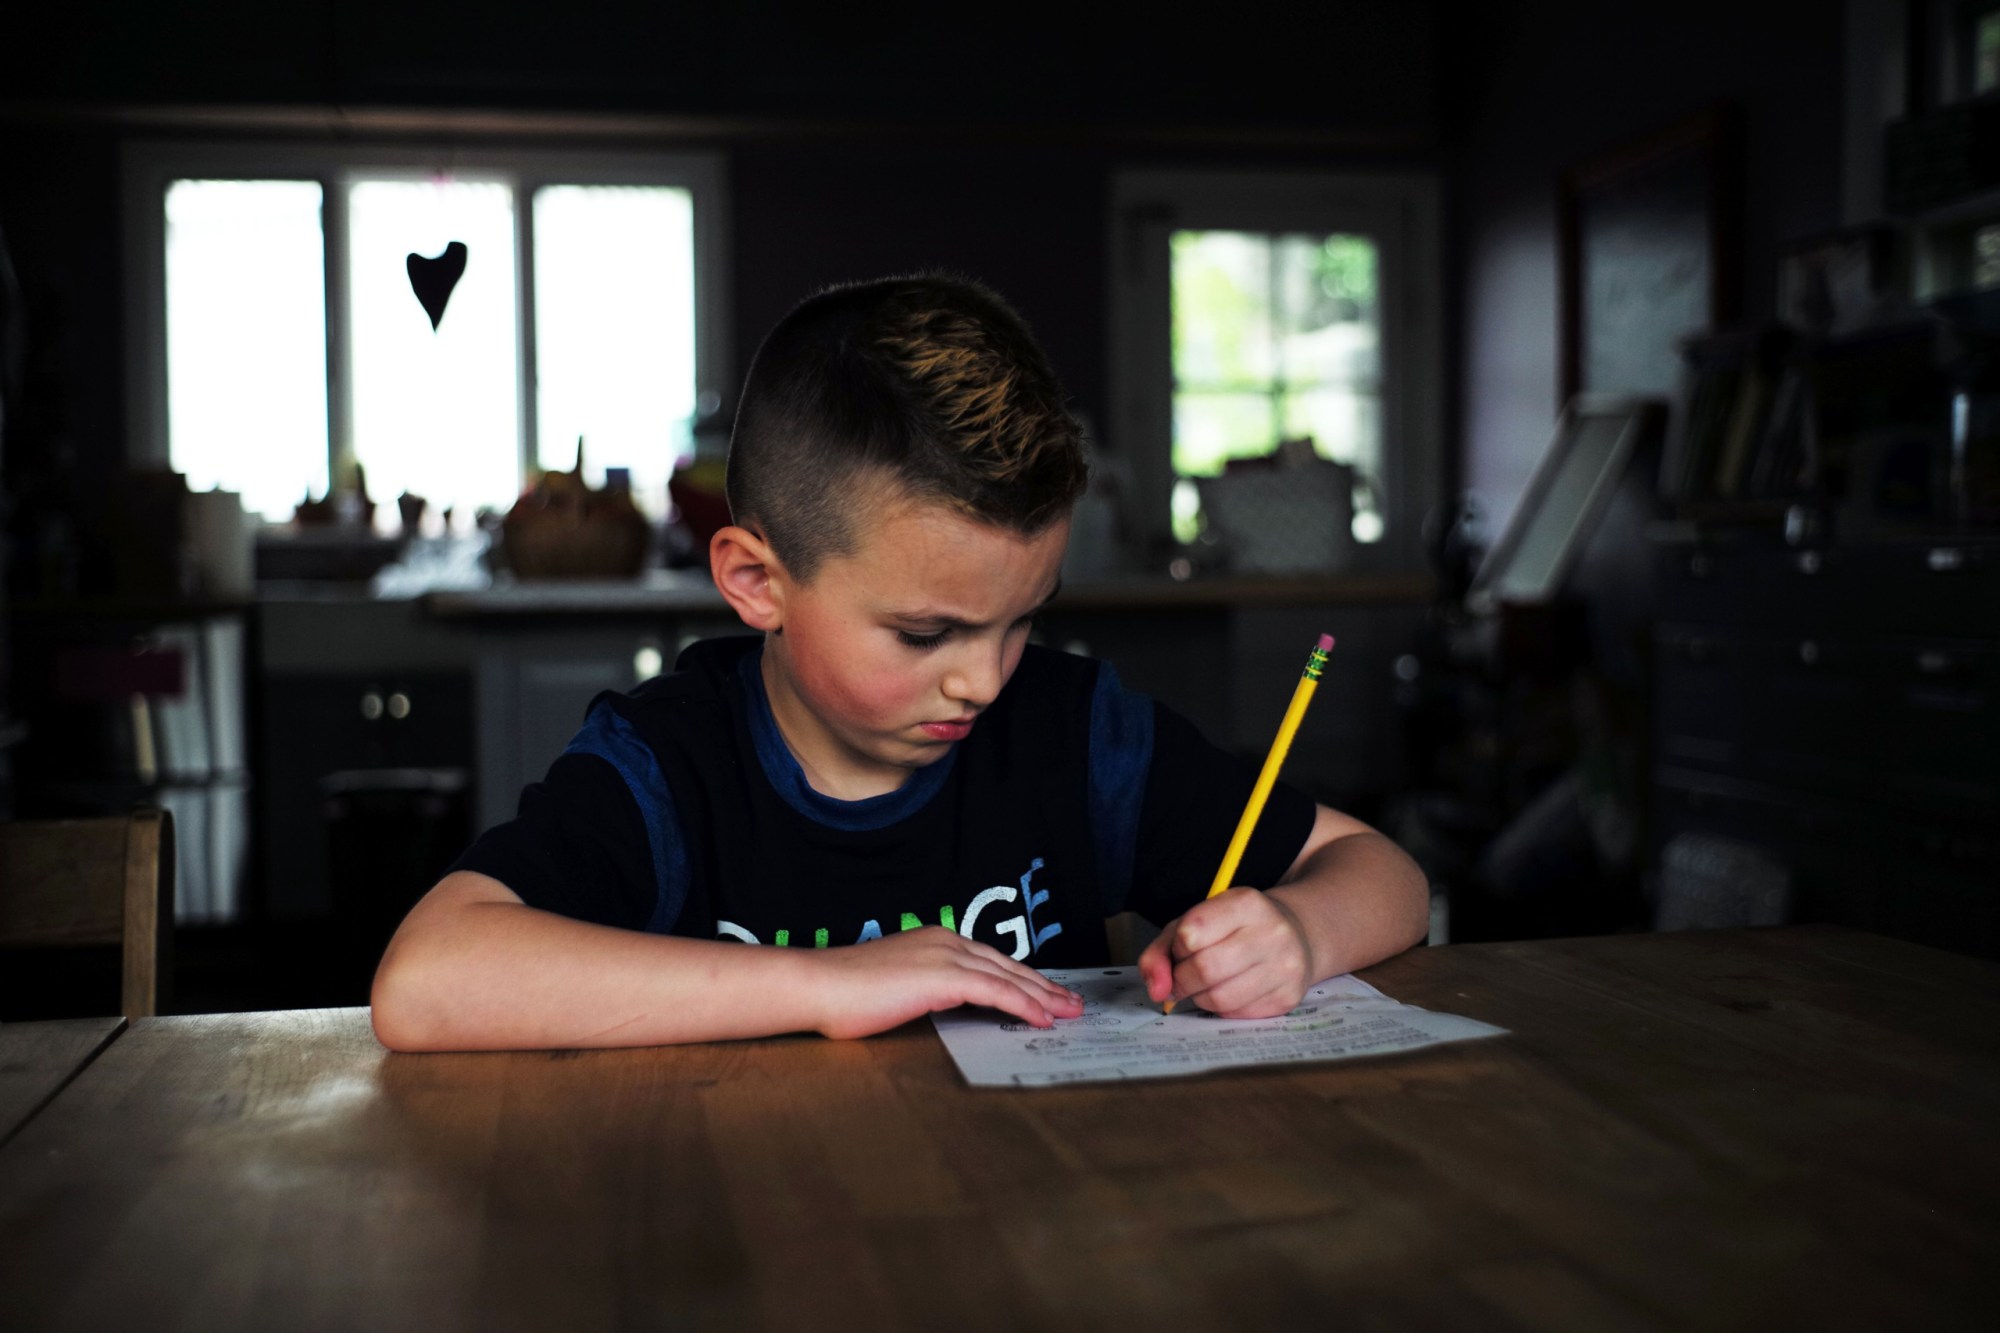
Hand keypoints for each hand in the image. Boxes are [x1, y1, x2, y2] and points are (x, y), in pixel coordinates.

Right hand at [807, 927, 1083, 1038]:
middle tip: (1072, 1002)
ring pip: (1009, 977)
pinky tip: (1042, 1019)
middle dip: (1043, 985)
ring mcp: (946, 956)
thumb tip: (941, 1005)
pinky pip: (996, 992)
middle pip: (1007, 965)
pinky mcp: (944, 977)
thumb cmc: (845, 993)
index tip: (1044, 993)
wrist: (819, 985)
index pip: (990, 960)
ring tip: (1068, 1013)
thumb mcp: (894, 986)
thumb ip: (923, 988)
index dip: (1021, 978)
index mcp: (934, 940)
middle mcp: (946, 941)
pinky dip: (1023, 1005)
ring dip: (1044, 996)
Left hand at [1138, 888, 1313, 1017]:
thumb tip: (1155, 991)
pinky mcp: (1288, 997)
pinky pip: (1236, 1014)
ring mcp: (1285, 967)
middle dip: (1182, 980)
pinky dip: (1221, 1009)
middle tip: (1183, 978)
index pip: (1191, 933)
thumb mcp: (1195, 923)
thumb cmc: (1233, 929)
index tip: (1183, 948)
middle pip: (1204, 969)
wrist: (1296, 936)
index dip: (1178, 948)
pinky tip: (1230, 991)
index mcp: (1246, 903)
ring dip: (1200, 997)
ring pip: (1219, 999)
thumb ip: (1161, 951)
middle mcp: (1272, 932)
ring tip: (1206, 985)